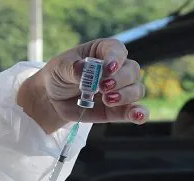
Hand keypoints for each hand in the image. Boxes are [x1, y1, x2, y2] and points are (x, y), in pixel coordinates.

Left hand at [18, 38, 148, 132]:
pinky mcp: (119, 110)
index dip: (116, 58)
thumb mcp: (59, 67)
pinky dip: (140, 113)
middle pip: (132, 70)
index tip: (108, 68)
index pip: (117, 50)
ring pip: (137, 90)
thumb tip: (83, 70)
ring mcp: (120, 90)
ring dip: (126, 96)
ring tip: (107, 100)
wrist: (53, 99)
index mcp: (103, 51)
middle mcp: (117, 69)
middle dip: (120, 79)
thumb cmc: (58, 76)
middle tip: (102, 87)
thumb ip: (72, 68)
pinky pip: (136, 111)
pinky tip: (137, 117)